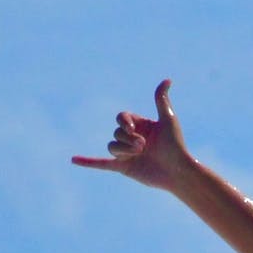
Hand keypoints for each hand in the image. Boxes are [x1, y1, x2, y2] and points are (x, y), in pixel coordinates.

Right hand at [72, 79, 194, 192]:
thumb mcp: (168, 119)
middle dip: (128, 139)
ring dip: (124, 150)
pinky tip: (74, 160)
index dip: (124, 121)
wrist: (178, 171)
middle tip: (144, 147)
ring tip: (139, 154)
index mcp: (139, 126)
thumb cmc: (176, 145)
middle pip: (117, 132)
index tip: (133, 128)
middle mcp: (131, 139)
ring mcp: (126, 154)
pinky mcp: (123, 168)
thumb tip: (167, 80)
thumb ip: (161, 100)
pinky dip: (88, 162)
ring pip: (112, 146)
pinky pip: (102, 163)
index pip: (122, 117)